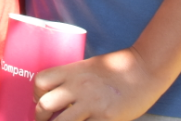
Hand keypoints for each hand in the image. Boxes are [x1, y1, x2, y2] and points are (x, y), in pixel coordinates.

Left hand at [32, 48, 169, 120]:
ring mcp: (91, 104)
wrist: (144, 69)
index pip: (41, 81)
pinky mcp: (106, 118)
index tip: (39, 99)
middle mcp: (78, 87)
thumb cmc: (118, 67)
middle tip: (44, 120)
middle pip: (45, 105)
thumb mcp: (89, 66)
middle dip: (40, 116)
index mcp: (73, 71)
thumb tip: (59, 94)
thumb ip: (74, 78)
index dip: (35, 93)